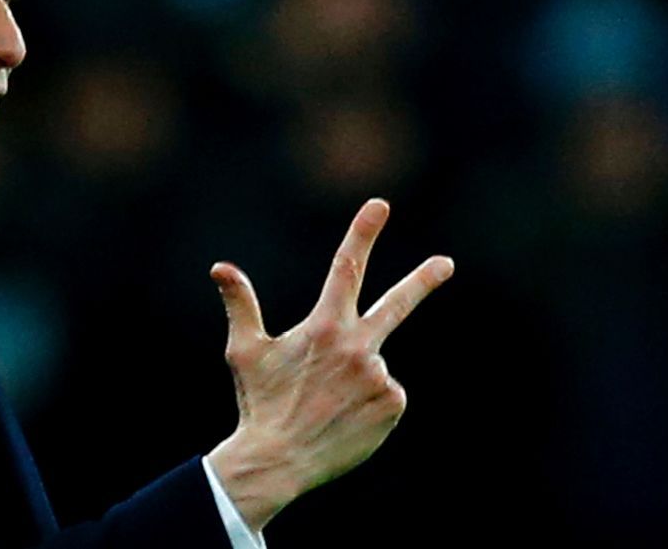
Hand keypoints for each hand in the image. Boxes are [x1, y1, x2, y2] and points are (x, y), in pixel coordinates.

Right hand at [206, 198, 453, 531]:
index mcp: (324, 327)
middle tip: (447, 263)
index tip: (380, 205)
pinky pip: (385, 394)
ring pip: (372, 365)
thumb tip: (220, 267)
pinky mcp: (392, 404)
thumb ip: (241, 305)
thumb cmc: (259, 404)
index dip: (363, 233)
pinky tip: (344, 419)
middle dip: (423, 280)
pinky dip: (368, 403)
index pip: (346, 268)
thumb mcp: (245, 352)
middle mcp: (358, 347)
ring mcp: (379, 377)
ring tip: (326, 405)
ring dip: (353, 378)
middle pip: (397, 304)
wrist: (278, 462)